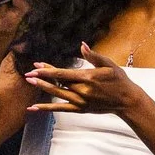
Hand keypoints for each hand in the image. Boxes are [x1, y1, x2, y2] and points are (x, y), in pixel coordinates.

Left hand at [24, 44, 146, 114]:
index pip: (62, 73)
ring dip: (43, 88)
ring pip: (57, 95)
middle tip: (28, 73)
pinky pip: (60, 109)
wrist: (127, 101)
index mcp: (87, 78)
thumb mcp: (108, 64)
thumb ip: (93, 55)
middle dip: (42, 77)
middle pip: (57, 83)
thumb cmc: (119, 80)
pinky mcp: (80, 109)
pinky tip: (34, 108)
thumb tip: (82, 45)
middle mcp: (81, 91)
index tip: (36, 66)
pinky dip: (46, 108)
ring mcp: (80, 102)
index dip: (48, 70)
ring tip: (30, 82)